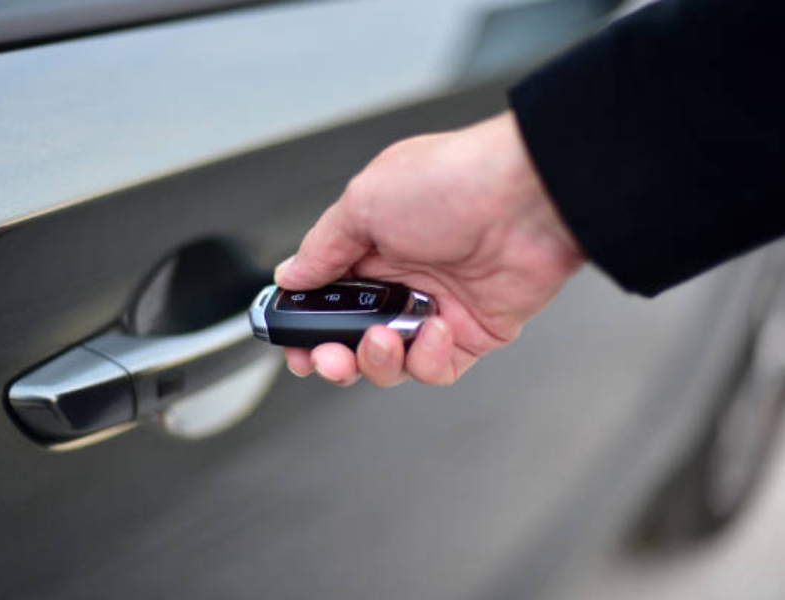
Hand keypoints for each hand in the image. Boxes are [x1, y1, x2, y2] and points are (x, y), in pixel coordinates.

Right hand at [274, 111, 584, 386]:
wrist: (530, 198)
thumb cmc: (454, 182)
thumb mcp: (365, 202)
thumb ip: (323, 247)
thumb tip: (291, 274)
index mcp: (370, 244)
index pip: (326, 297)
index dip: (304, 325)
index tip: (291, 344)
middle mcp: (401, 278)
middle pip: (351, 338)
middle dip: (333, 356)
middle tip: (326, 358)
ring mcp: (435, 307)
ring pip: (389, 361)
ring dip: (377, 360)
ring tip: (383, 338)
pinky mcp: (471, 333)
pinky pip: (434, 368)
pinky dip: (426, 359)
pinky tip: (435, 330)